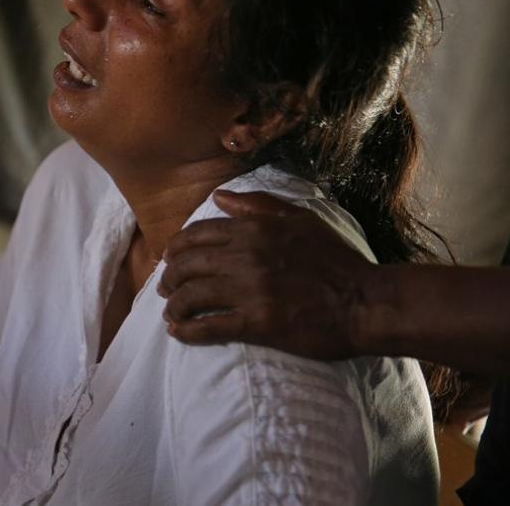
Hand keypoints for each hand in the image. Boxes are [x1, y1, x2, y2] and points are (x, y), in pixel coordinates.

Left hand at [158, 190, 378, 360]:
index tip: (169, 259)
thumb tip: (220, 197)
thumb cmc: (336, 260)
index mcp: (253, 230)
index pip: (196, 234)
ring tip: (171, 313)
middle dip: (169, 277)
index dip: (175, 248)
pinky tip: (178, 334)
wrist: (366, 302)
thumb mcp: (300, 220)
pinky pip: (209, 327)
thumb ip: (257, 206)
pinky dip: (187, 331)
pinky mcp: (257, 323)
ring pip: (191, 296)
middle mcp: (245, 257)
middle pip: (186, 265)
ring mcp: (249, 291)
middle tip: (165, 288)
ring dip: (174, 306)